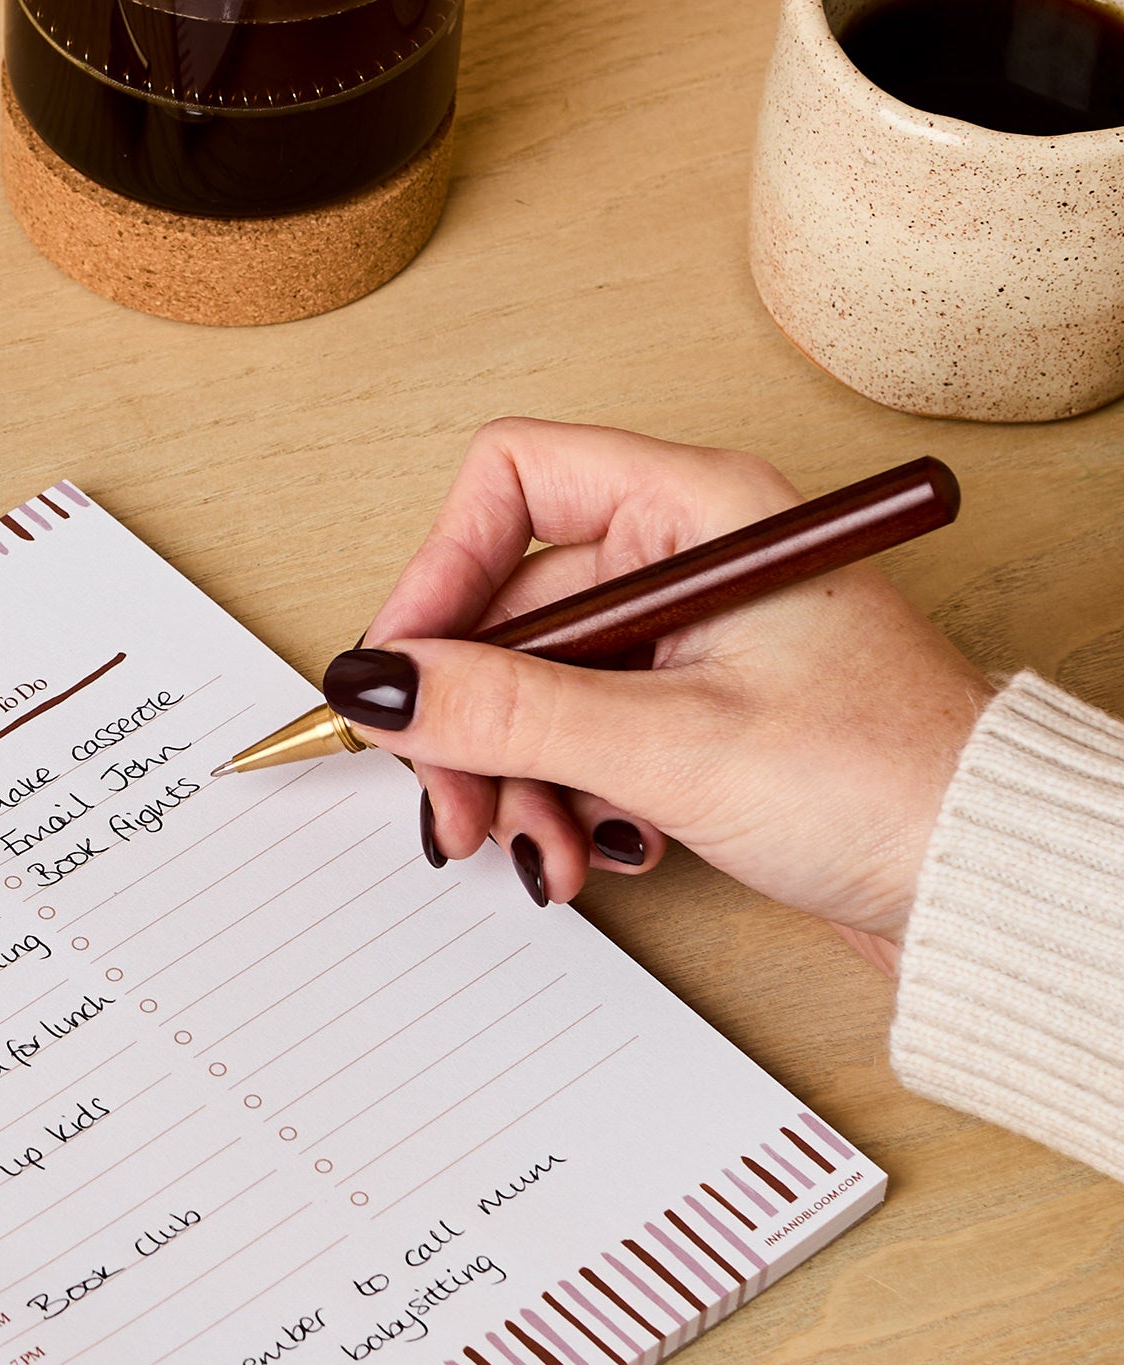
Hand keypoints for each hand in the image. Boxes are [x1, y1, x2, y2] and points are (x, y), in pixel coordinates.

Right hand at [347, 420, 991, 967]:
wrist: (983, 881)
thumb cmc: (887, 784)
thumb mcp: (670, 744)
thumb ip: (509, 709)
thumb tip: (382, 680)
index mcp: (697, 513)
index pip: (514, 483)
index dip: (439, 572)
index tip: (403, 672)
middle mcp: (685, 562)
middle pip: (511, 611)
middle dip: (471, 720)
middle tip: (454, 808)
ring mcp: (687, 643)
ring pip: (536, 689)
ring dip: (517, 780)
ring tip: (543, 852)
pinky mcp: (692, 715)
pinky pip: (581, 739)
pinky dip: (567, 801)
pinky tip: (598, 852)